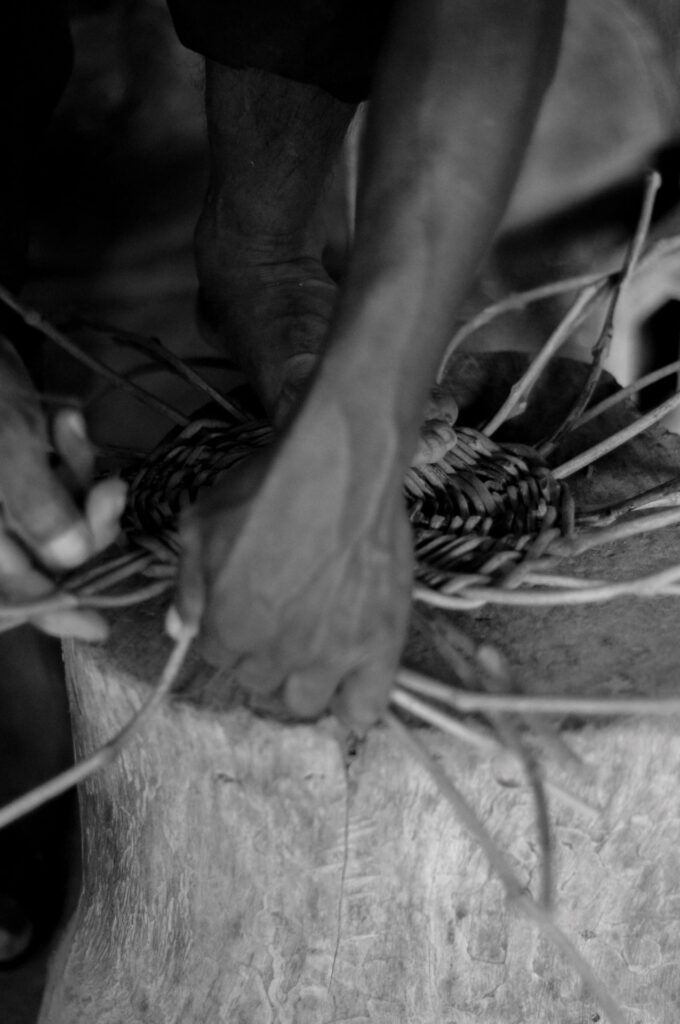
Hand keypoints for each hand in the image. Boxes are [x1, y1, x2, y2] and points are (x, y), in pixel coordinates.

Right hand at [0, 338, 126, 638]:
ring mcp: (4, 495)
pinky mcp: (18, 464)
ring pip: (58, 516)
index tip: (100, 628)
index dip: (54, 615)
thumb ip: (36, 507)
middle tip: (110, 491)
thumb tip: (72, 559)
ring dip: (79, 479)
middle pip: (45, 556)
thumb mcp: (5, 447)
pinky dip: (70, 456)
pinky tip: (68, 420)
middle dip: (85, 524)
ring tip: (72, 429)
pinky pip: (53, 480)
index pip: (12, 594)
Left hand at [171, 398, 412, 730]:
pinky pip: (364, 709)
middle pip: (258, 681)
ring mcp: (331, 656)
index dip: (228, 629)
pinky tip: (349, 679)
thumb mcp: (203, 521)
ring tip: (314, 645)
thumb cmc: (268, 485)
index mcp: (228, 626)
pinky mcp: (380, 647)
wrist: (342, 464)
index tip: (243, 606)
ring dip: (301, 680)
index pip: (217, 655)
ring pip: (304, 703)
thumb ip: (187, 583)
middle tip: (280, 616)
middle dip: (261, 652)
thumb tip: (180, 629)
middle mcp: (276, 653)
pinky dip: (353, 703)